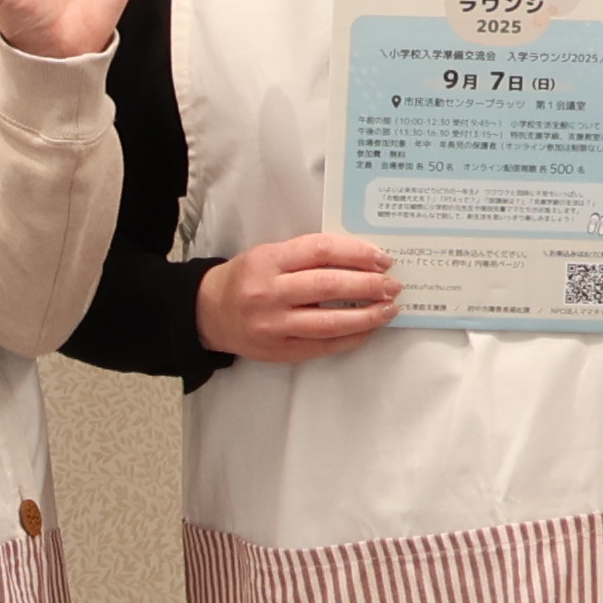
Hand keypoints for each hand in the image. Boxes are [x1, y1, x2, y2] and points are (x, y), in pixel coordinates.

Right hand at [200, 230, 399, 362]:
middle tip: (392, 285)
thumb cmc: (246, 279)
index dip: (356, 253)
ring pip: (330, 322)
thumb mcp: (269, 255)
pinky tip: (368, 330)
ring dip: (367, 316)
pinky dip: (351, 338)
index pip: (320, 251)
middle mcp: (268, 293)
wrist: (210, 313)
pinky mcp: (280, 351)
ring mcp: (274, 326)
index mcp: (267, 260)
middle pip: (329, 286)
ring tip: (388, 309)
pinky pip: (324, 346)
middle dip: (368, 285)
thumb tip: (361, 261)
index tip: (381, 258)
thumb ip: (307, 256)